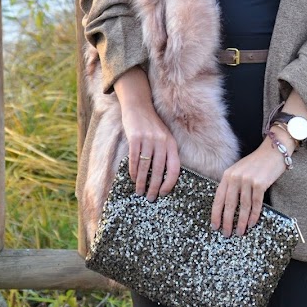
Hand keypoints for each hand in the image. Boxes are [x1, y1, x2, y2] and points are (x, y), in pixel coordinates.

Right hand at [114, 67, 180, 200]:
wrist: (139, 107)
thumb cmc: (152, 127)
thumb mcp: (163, 138)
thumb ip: (165, 154)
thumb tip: (162, 179)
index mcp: (171, 144)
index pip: (174, 168)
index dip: (169, 183)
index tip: (163, 193)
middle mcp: (161, 142)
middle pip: (159, 170)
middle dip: (154, 187)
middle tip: (150, 198)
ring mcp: (148, 139)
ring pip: (145, 167)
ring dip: (141, 182)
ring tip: (139, 191)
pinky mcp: (135, 137)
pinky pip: (134, 158)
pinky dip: (132, 171)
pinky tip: (132, 178)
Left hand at [210, 135, 293, 237]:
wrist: (272, 151)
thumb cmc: (256, 163)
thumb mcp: (239, 170)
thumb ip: (232, 184)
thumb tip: (226, 206)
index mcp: (228, 174)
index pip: (218, 197)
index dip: (216, 213)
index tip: (215, 226)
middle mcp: (235, 177)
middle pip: (229, 204)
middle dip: (227, 221)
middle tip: (226, 234)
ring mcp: (247, 180)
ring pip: (243, 206)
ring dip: (241, 222)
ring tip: (240, 232)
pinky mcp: (260, 183)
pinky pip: (256, 204)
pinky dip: (254, 215)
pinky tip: (251, 223)